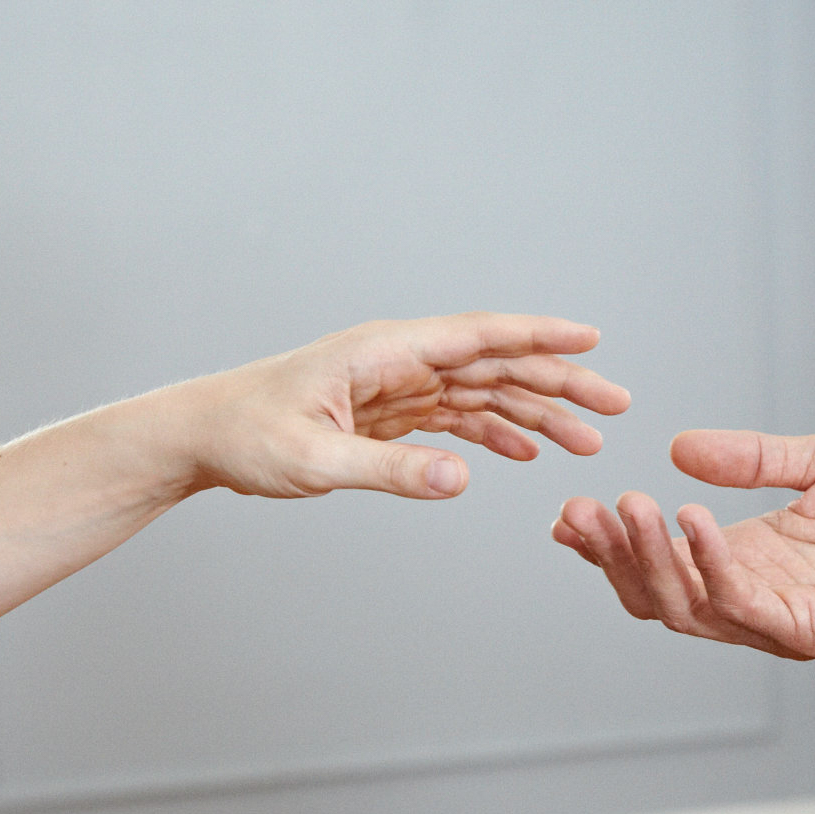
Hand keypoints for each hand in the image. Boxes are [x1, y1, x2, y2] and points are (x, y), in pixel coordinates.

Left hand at [175, 312, 628, 499]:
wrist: (199, 438)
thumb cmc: (244, 437)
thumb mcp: (315, 463)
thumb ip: (391, 470)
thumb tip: (463, 477)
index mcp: (382, 351)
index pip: (477, 337)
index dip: (538, 337)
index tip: (591, 340)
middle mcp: (396, 359)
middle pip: (495, 363)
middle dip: (558, 383)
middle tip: (616, 408)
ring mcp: (394, 384)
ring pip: (482, 391)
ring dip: (535, 413)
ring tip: (587, 442)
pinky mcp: (387, 411)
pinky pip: (455, 416)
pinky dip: (494, 433)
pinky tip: (526, 454)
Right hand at [552, 430, 814, 657]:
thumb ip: (752, 457)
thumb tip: (679, 448)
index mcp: (745, 559)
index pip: (658, 563)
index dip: (608, 543)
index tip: (568, 511)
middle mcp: (751, 596)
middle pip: (653, 593)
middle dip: (609, 555)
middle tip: (581, 510)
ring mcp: (775, 619)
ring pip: (684, 608)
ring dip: (645, 560)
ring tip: (627, 507)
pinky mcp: (808, 630)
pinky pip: (741, 604)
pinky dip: (708, 563)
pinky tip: (690, 519)